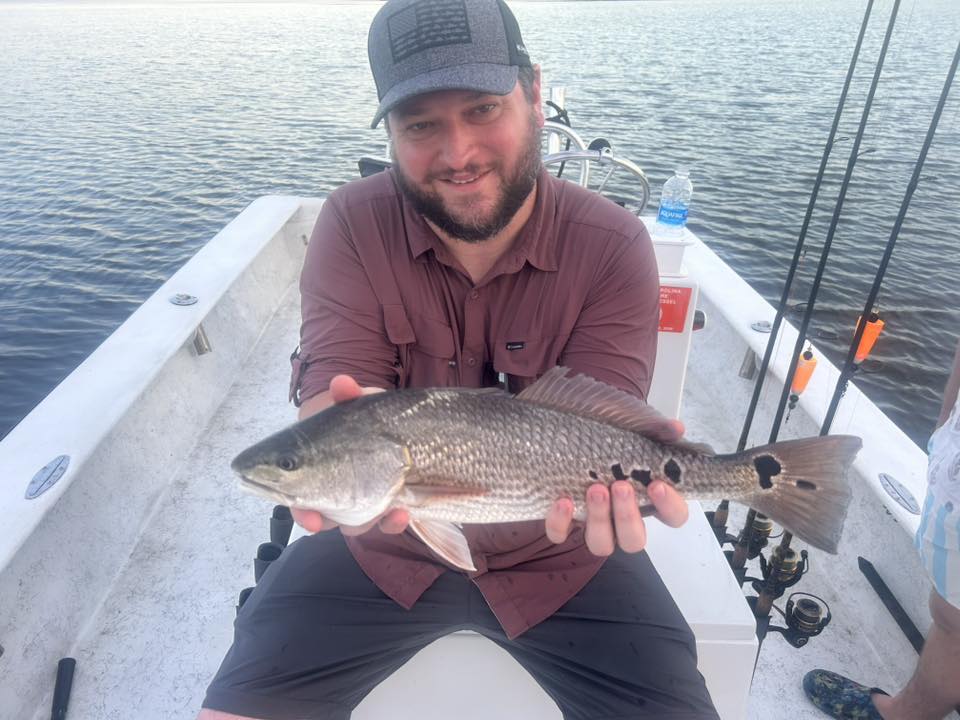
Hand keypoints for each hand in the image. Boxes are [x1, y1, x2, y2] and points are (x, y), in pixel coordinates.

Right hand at [290, 374, 409, 536]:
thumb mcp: (362, 406)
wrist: (409, 430)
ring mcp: (362, 502)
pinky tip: (401, 511)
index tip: (307, 515)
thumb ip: (350, 397)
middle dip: (318, 521)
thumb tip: (341, 383)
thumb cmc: (370, 419)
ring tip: (379, 511)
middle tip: (317, 522)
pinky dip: (393, 520)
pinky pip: (387, 523)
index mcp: (319, 467)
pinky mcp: (388, 508)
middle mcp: (336, 490)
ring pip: (354, 523)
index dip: (300, 509)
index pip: (300, 495)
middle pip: (320, 516)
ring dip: (366, 521)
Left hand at [545, 416, 689, 554]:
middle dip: (628, 516)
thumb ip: (655, 427)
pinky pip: (561, 534)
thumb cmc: (608, 427)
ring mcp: (592, 520)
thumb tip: (675, 428)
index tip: (658, 485)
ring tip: (595, 489)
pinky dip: (560, 523)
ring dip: (599, 520)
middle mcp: (622, 515)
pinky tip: (563, 501)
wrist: (570, 419)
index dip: (670, 506)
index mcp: (647, 496)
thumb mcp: (632, 422)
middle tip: (620, 486)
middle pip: (634, 540)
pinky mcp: (563, 519)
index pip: (673, 516)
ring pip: (601, 543)